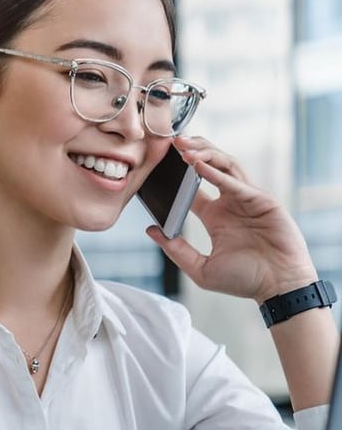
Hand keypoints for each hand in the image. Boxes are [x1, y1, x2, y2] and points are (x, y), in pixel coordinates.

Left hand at [145, 136, 317, 302]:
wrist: (278, 288)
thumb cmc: (244, 280)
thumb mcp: (201, 268)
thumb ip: (175, 249)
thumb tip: (151, 230)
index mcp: (215, 217)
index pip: (191, 188)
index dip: (175, 175)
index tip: (156, 164)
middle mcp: (230, 203)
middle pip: (209, 167)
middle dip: (191, 152)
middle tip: (170, 142)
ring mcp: (246, 199)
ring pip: (224, 166)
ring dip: (203, 154)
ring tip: (182, 147)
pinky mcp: (261, 200)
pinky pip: (236, 182)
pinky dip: (217, 173)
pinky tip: (198, 165)